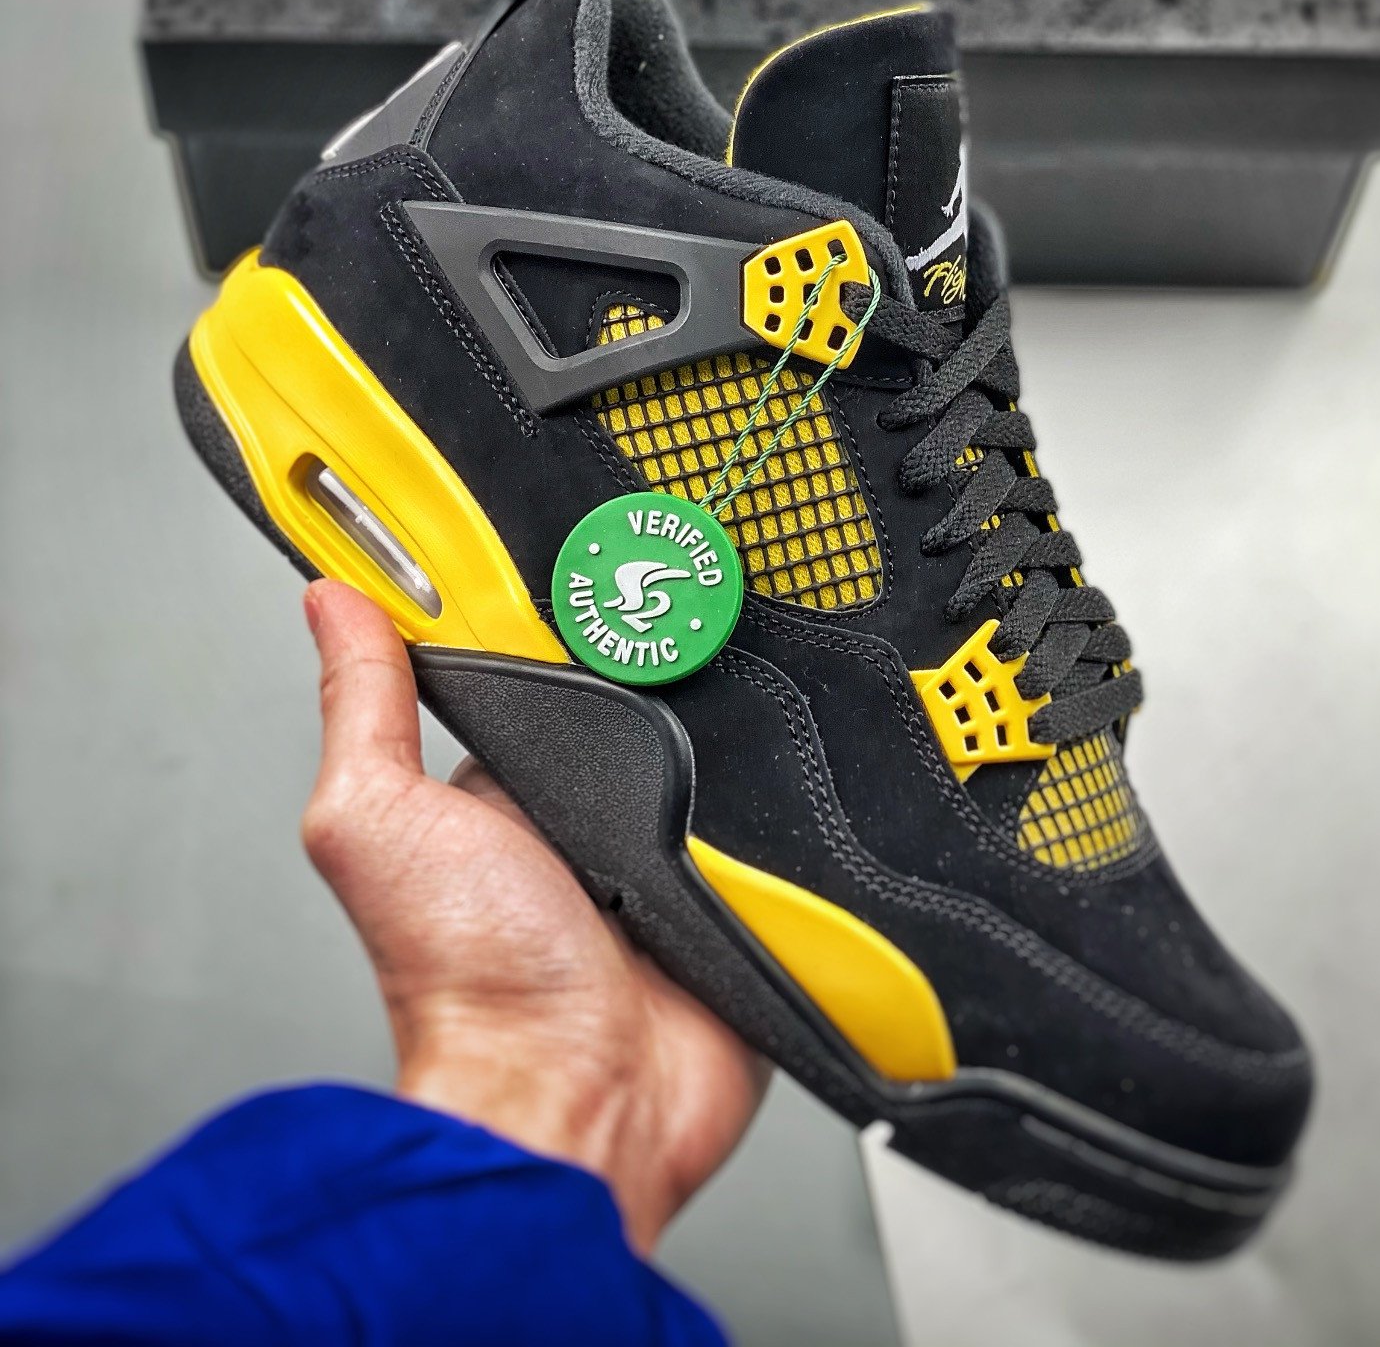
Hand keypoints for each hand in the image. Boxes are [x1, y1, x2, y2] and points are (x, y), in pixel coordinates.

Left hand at [300, 580, 768, 1250]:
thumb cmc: (463, 984)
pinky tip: (790, 763)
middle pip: (648, 695)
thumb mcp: (377, 822)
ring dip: (734, 728)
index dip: (563, 605)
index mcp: (508, 786)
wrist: (577, 1102)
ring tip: (740, 686)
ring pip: (724, 751)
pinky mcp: (744, 896)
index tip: (591, 535)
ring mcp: (674, 856)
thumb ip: (363, 712)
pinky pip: (783, 824)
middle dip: (670, 654)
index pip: (543, 664)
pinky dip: (791, 800)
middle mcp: (590, 817)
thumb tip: (331, 601)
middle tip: (687, 602)